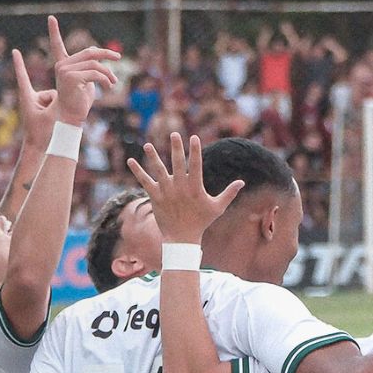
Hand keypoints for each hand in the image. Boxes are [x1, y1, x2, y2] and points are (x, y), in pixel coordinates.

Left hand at [12, 48, 57, 149]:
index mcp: (27, 98)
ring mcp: (38, 106)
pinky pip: (56, 106)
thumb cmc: (41, 136)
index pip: (23, 77)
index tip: (14, 51)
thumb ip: (58, 104)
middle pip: (49, 94)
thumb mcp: (50, 118)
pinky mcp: (44, 112)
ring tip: (53, 124)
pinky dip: (58, 113)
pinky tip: (58, 123)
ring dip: (57, 111)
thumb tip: (65, 93)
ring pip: (55, 99)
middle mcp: (32, 99)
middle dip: (54, 103)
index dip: (19, 64)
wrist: (38, 150)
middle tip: (53, 113)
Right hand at [48, 15, 119, 124]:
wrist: (71, 116)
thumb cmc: (80, 102)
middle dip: (105, 53)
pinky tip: (109, 86)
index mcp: (63, 65)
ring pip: (95, 64)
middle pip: (89, 52)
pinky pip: (96, 74)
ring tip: (113, 82)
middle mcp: (62, 65)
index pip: (57, 46)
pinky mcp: (72, 77)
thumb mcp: (87, 83)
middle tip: (117, 57)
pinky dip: (106, 80)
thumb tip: (100, 60)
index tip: (51, 18)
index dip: (54, 32)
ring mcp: (65, 70)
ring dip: (108, 73)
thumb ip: (91, 70)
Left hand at [127, 132, 244, 243]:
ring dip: (152, 157)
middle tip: (174, 134)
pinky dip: (137, 171)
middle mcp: (180, 187)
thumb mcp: (217, 208)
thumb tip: (242, 182)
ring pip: (158, 170)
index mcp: (195, 187)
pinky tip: (130, 161)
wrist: (182, 238)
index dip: (195, 151)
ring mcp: (166, 191)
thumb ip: (229, 193)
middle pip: (178, 163)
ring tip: (147, 145)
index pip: (196, 165)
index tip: (194, 137)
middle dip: (176, 148)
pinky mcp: (155, 197)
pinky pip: (145, 181)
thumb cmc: (201, 222)